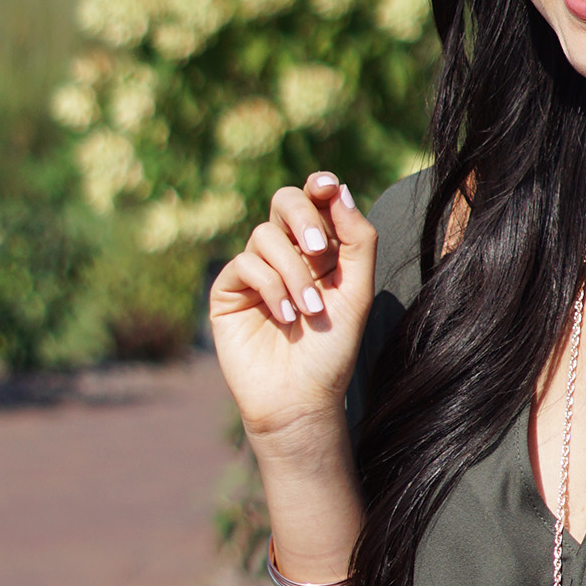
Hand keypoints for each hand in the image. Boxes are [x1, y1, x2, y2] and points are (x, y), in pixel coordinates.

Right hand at [208, 173, 377, 451]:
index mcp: (319, 250)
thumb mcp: (356, 291)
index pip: (314, 202)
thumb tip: (336, 188)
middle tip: (320, 249)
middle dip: (303, 217)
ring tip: (310, 311)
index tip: (325, 186)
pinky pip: (245, 264)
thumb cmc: (332, 350)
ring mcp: (255, 270)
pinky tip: (286, 318)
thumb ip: (356, 240)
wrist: (301, 399)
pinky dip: (271, 288)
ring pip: (266, 236)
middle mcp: (285, 254)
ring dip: (293, 273)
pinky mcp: (229, 290)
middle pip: (283, 201)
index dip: (317, 186)